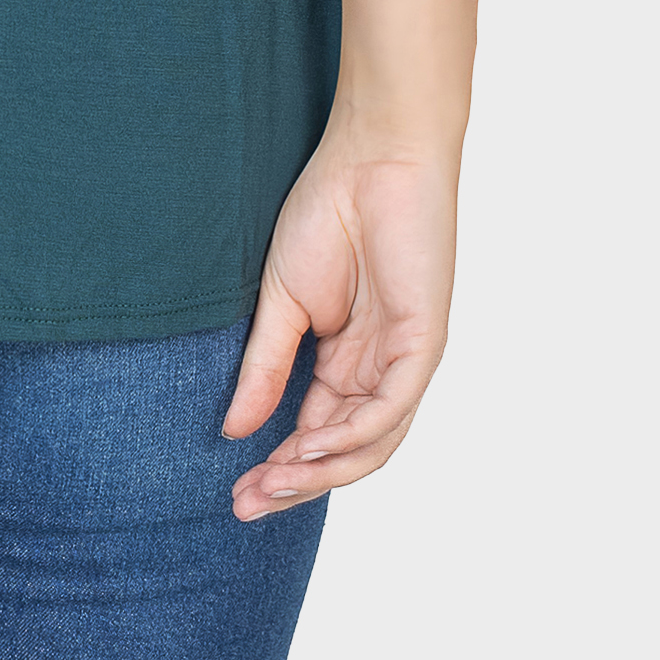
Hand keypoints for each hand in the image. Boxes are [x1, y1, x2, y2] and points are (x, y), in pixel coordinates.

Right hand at [221, 143, 458, 517]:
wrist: (371, 154)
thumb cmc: (328, 211)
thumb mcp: (282, 300)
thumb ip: (265, 366)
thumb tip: (234, 428)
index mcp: (346, 360)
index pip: (315, 432)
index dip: (279, 467)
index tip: (235, 492)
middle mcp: (378, 370)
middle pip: (344, 450)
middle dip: (295, 483)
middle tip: (246, 505)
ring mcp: (404, 360)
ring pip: (370, 442)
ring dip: (322, 470)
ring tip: (270, 483)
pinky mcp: (424, 344)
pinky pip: (391, 407)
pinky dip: (352, 433)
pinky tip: (309, 445)